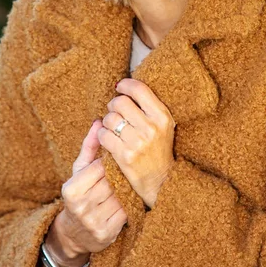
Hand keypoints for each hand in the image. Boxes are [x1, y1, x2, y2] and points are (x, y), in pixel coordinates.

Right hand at [48, 120, 127, 265]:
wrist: (74, 233)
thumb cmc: (79, 193)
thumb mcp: (79, 170)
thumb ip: (89, 146)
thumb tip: (98, 121)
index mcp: (71, 189)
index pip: (99, 168)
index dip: (108, 164)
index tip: (113, 162)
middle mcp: (81, 207)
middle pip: (111, 182)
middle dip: (119, 176)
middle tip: (124, 172)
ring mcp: (93, 222)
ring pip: (120, 196)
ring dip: (126, 190)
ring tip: (125, 185)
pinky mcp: (106, 234)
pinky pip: (125, 213)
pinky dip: (128, 205)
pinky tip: (126, 201)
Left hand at [97, 78, 175, 208]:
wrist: (160, 181)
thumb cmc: (158, 148)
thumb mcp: (163, 125)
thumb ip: (148, 106)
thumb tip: (123, 85)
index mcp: (162, 116)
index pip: (139, 90)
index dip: (125, 85)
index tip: (119, 87)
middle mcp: (151, 127)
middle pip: (120, 102)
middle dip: (113, 105)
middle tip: (115, 112)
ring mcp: (138, 142)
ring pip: (110, 118)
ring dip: (107, 121)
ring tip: (112, 127)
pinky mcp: (125, 156)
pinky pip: (104, 135)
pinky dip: (102, 135)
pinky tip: (108, 139)